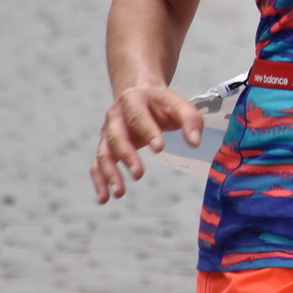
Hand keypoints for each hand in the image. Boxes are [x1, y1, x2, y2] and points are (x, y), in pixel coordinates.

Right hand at [91, 83, 203, 203]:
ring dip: (109, 173)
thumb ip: (190, 120)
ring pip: (103, 153)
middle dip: (126, 156)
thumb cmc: (162, 104)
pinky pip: (97, 164)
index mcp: (133, 100)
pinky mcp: (105, 146)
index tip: (159, 148)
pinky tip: (105, 198)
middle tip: (139, 174)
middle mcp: (115, 116)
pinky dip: (99, 180)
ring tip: (119, 193)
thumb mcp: (179, 105)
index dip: (147, 131)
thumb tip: (194, 142)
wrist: (141, 94)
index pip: (138, 116)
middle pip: (116, 136)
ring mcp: (107, 132)